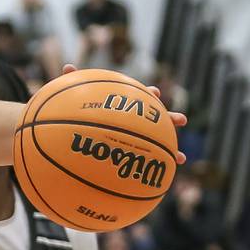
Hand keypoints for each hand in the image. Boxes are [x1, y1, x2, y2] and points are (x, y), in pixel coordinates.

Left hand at [59, 63, 187, 162]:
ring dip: (171, 150)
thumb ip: (73, 83)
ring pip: (158, 144)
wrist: (77, 134)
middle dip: (170, 120)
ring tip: (181, 159)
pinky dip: (154, 171)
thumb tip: (67, 67)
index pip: (141, 96)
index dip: (149, 94)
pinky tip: (161, 182)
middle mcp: (137, 121)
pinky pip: (146, 164)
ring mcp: (137, 138)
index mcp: (127, 105)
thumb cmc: (78, 114)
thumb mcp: (76, 99)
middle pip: (158, 119)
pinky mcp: (132, 155)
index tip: (155, 93)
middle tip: (182, 120)